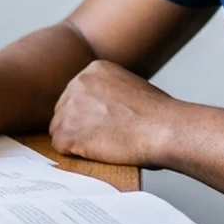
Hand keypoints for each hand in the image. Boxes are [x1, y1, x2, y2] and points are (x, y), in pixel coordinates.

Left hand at [49, 60, 179, 166]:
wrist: (163, 128)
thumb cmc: (157, 115)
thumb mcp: (130, 87)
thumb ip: (107, 93)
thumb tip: (96, 110)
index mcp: (93, 70)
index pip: (76, 94)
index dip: (89, 113)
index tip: (105, 122)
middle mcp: (77, 83)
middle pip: (63, 110)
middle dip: (79, 126)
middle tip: (103, 137)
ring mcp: (70, 107)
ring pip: (59, 129)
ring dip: (77, 140)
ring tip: (104, 144)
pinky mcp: (67, 131)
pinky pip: (60, 147)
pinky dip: (76, 154)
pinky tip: (98, 151)